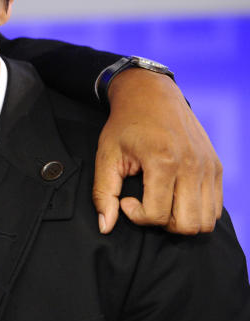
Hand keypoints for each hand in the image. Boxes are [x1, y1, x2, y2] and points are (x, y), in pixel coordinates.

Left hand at [93, 68, 222, 234]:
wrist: (151, 94)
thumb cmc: (125, 125)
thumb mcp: (106, 155)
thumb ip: (103, 193)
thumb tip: (106, 227)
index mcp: (163, 161)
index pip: (157, 215)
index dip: (136, 216)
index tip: (126, 200)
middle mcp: (192, 165)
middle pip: (187, 224)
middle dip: (162, 224)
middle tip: (145, 204)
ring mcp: (208, 166)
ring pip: (205, 221)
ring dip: (181, 220)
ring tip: (160, 201)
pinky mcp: (216, 166)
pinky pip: (215, 207)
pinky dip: (196, 211)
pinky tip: (174, 195)